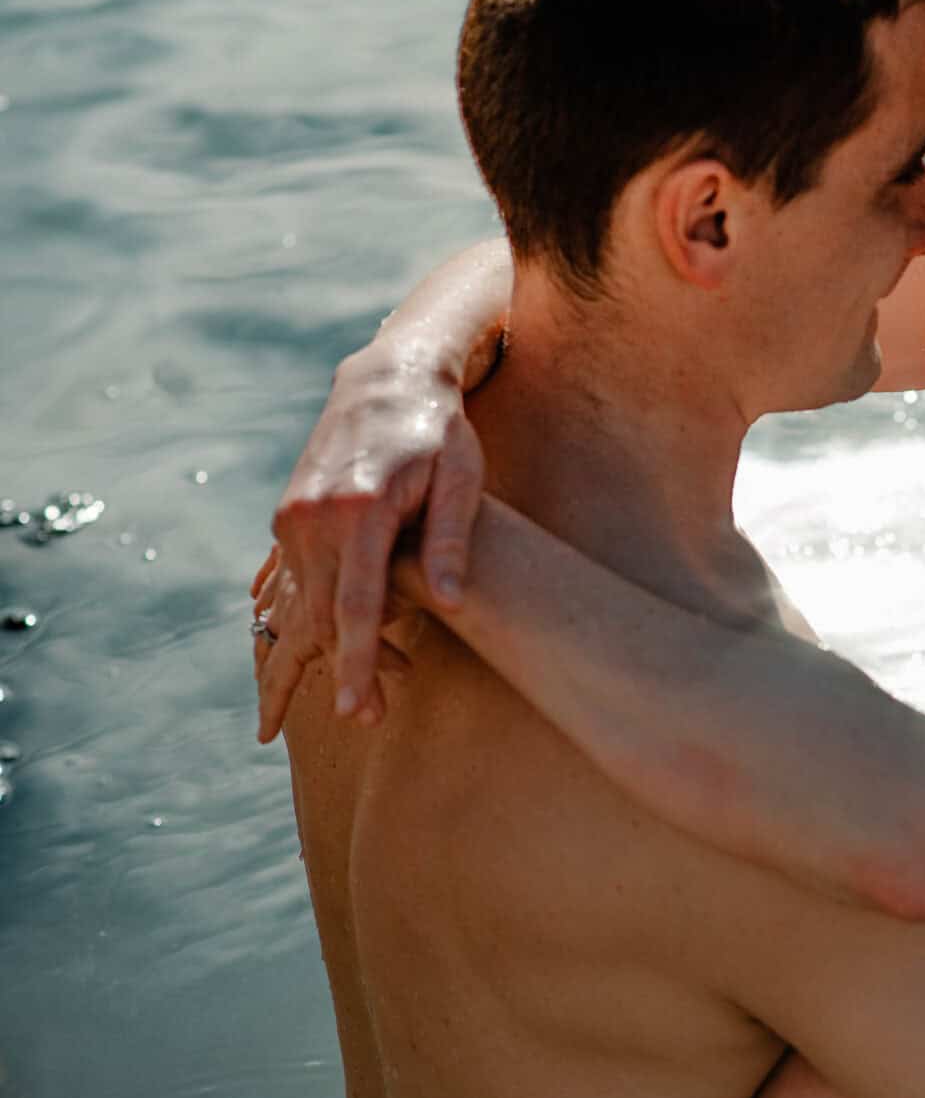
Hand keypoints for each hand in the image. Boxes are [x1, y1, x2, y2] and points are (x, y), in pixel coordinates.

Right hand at [268, 353, 482, 722]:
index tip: (359, 712)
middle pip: (324, 615)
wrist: (387, 380)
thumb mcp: (462, 478)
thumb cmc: (441, 431)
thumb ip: (453, 539)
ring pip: (308, 603)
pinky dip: (326, 610)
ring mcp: (294, 516)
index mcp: (360, 509)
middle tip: (373, 717)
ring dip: (336, 645)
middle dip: (345, 670)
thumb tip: (450, 601)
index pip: (358, 606)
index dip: (358, 664)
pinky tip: (355, 631)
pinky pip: (302, 580)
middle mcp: (315, 515)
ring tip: (379, 680)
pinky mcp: (289, 516)